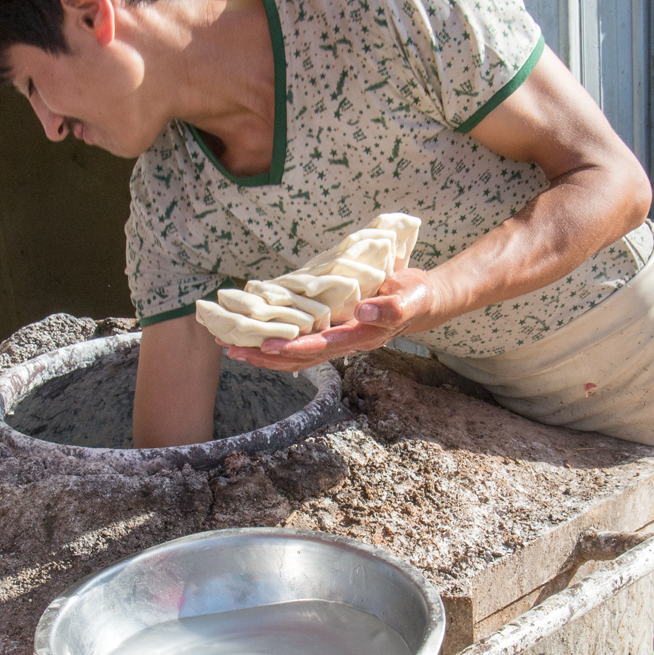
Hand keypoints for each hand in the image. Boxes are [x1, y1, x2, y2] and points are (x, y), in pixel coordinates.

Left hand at [225, 268, 440, 371]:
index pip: (320, 346)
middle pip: (299, 357)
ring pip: (295, 353)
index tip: (266, 344)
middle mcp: (343, 343)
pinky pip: (299, 338)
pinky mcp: (331, 327)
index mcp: (359, 337)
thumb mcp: (410, 298)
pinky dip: (276, 338)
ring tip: (231, 346)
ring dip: (264, 352)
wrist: (421, 299)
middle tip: (232, 349)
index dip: (293, 348)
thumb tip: (362, 313)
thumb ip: (390, 308)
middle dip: (266, 355)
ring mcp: (336, 338)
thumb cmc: (415, 296)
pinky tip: (255, 333)